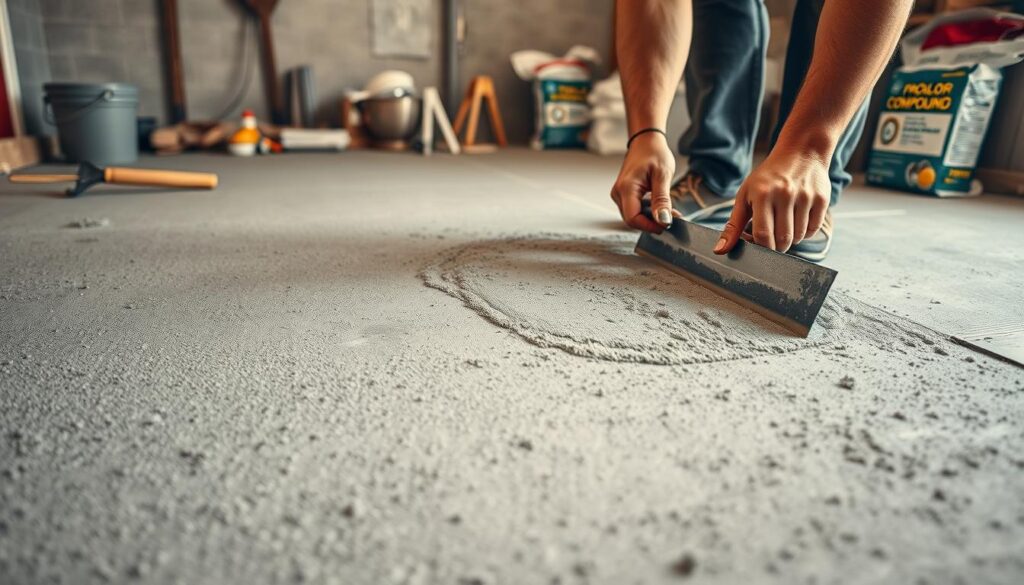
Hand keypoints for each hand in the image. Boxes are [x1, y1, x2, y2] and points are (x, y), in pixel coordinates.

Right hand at [610, 132, 680, 231]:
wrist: (646, 141)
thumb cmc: (654, 153)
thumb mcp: (662, 175)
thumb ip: (662, 200)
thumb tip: (664, 221)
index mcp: (626, 188)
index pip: (633, 219)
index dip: (650, 226)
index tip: (667, 224)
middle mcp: (618, 193)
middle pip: (632, 220)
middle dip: (652, 223)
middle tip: (672, 217)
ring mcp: (619, 195)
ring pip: (633, 217)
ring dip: (651, 218)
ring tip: (668, 211)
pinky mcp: (623, 195)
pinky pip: (634, 210)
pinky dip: (648, 212)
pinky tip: (660, 207)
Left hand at [714, 148, 830, 253]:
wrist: (801, 152)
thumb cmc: (768, 178)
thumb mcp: (745, 195)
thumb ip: (733, 225)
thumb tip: (720, 250)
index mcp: (762, 194)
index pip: (762, 234)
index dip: (761, 247)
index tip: (758, 246)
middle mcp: (785, 194)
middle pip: (782, 239)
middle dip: (776, 247)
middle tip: (772, 238)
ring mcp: (805, 196)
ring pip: (799, 237)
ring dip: (791, 239)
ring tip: (784, 224)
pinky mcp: (822, 199)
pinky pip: (813, 229)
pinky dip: (805, 232)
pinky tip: (798, 219)